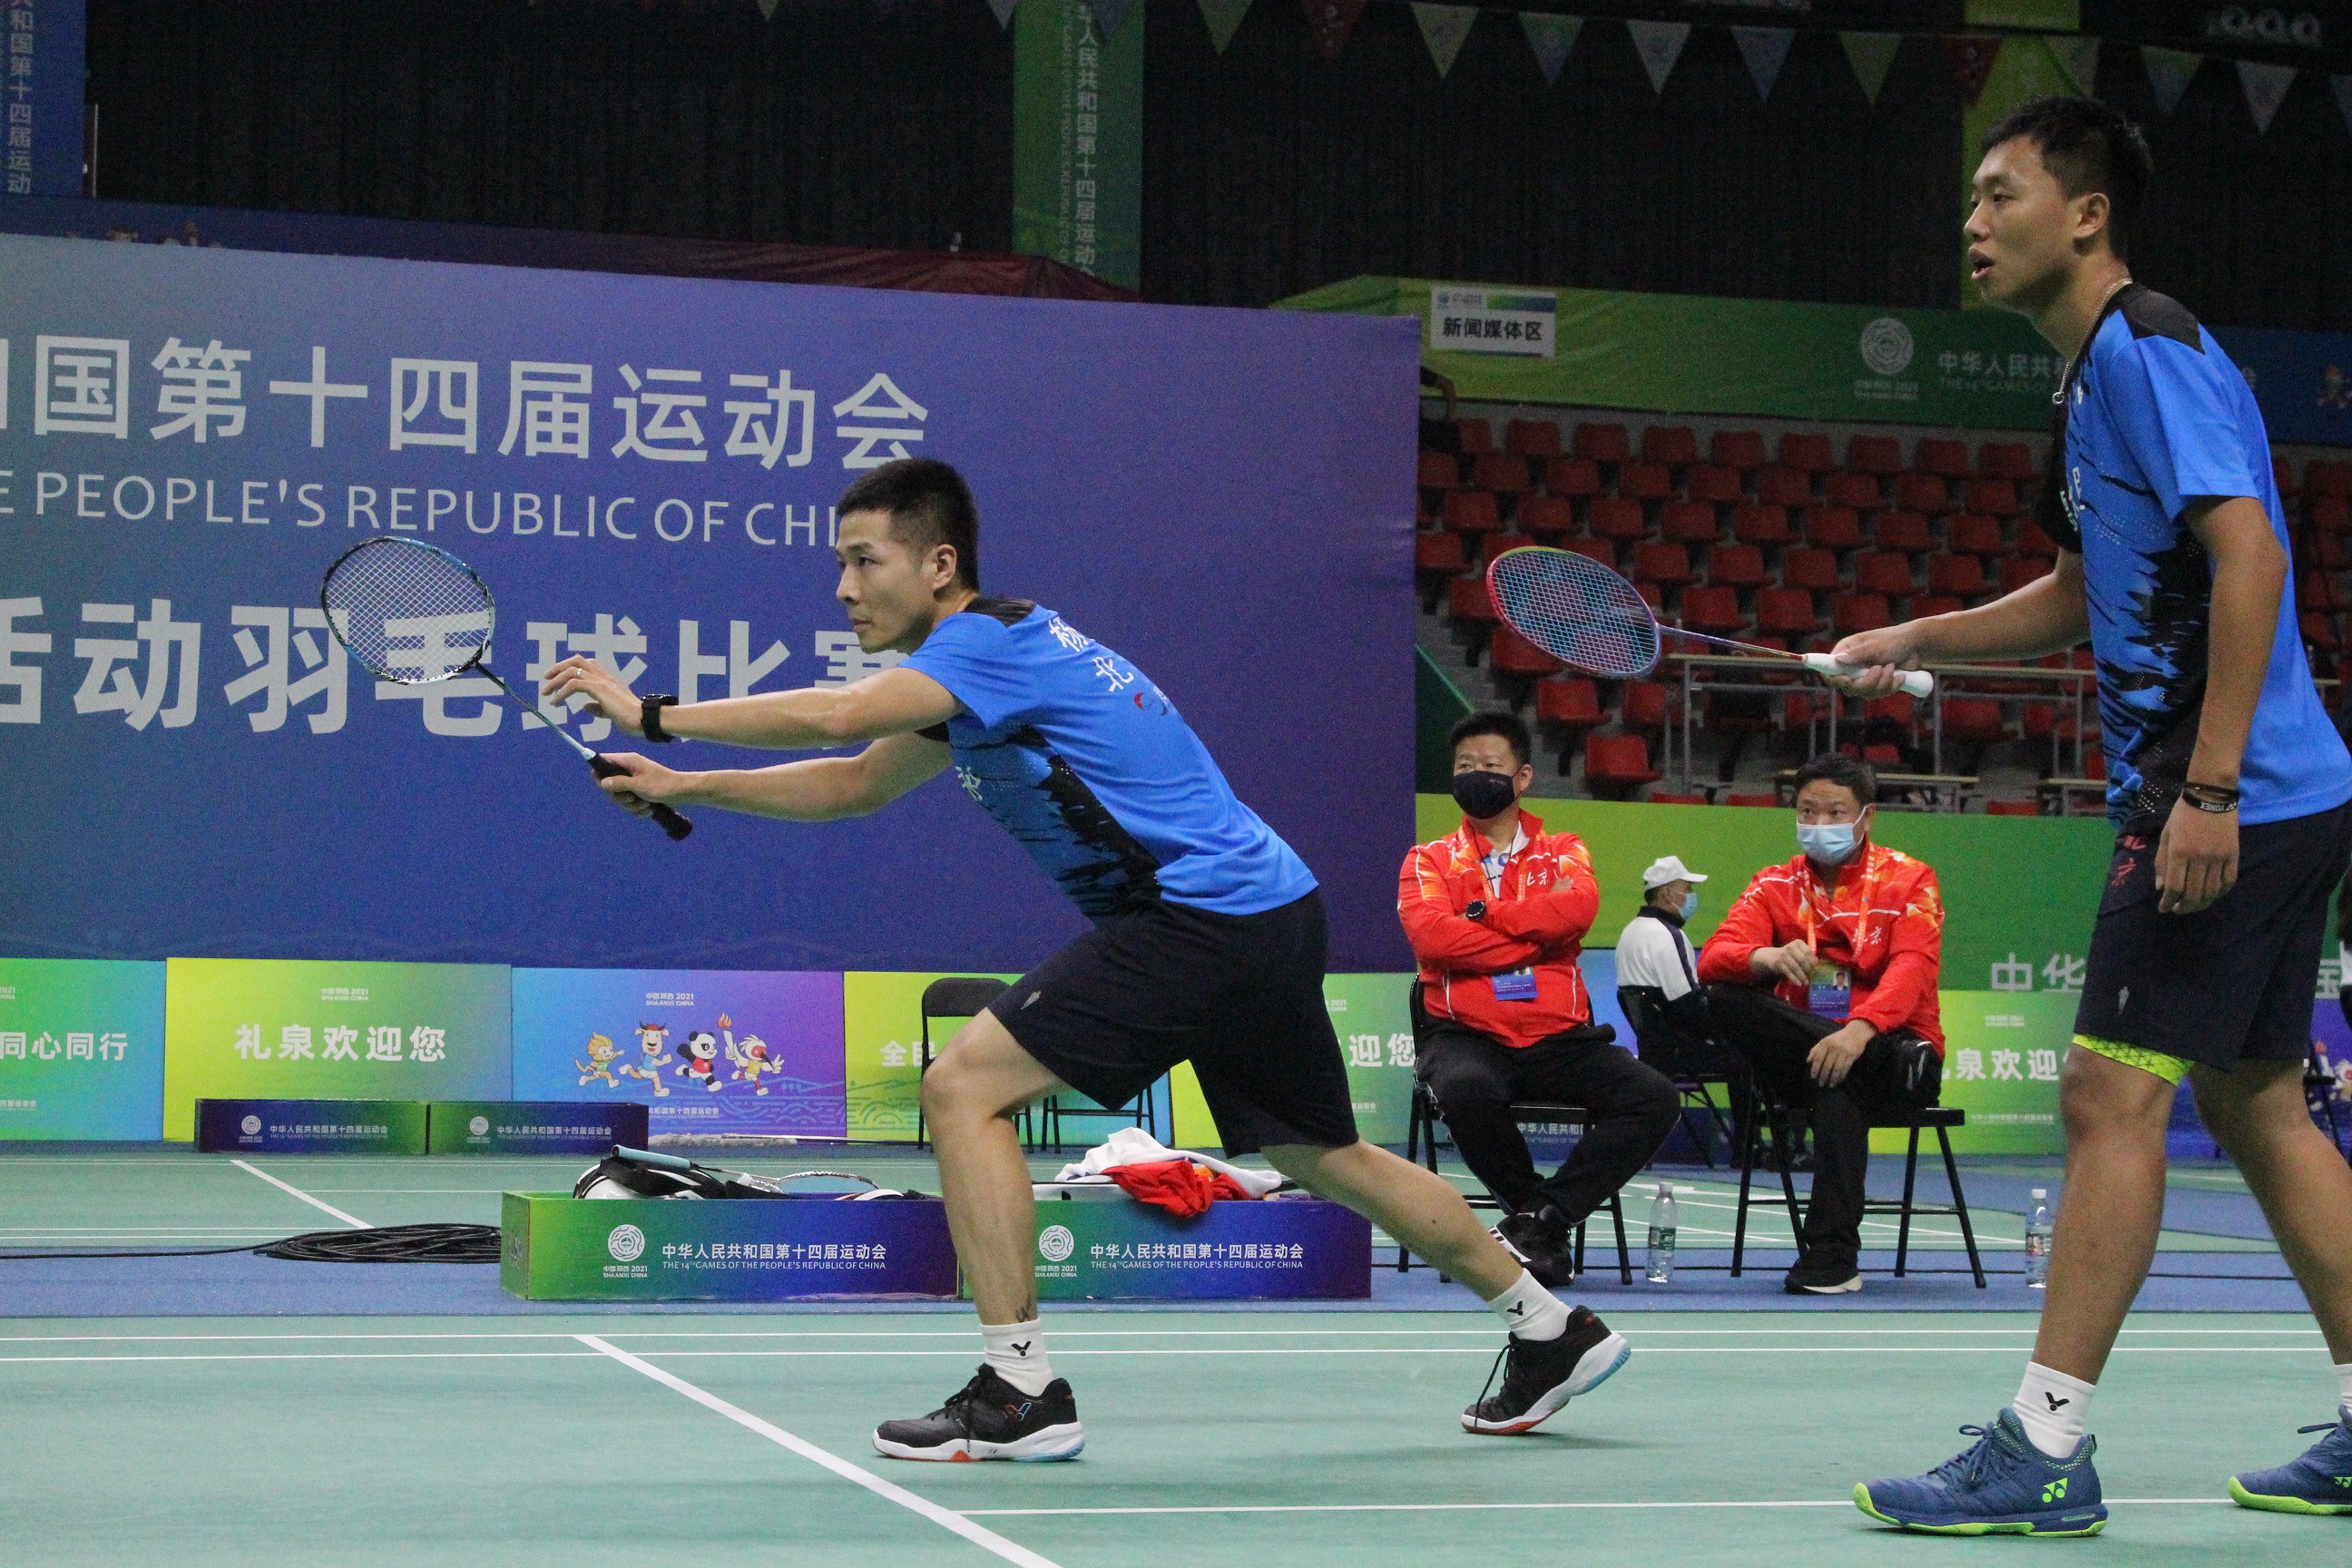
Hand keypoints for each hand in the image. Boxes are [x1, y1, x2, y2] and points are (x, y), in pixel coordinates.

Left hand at [541, 655, 641, 735]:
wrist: (643, 719)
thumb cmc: (632, 718)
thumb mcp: (610, 711)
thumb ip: (597, 706)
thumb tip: (585, 706)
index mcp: (608, 678)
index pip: (586, 663)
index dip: (569, 668)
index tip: (557, 679)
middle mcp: (604, 675)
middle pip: (576, 660)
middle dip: (558, 667)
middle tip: (546, 678)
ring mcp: (601, 680)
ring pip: (571, 671)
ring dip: (555, 680)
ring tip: (546, 693)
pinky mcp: (599, 688)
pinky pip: (573, 684)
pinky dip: (560, 692)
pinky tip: (555, 703)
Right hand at [588, 751, 685, 816]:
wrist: (682, 793)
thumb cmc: (662, 785)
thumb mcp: (639, 785)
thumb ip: (620, 783)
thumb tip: (602, 782)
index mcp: (628, 761)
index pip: (604, 761)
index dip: (599, 774)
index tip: (605, 787)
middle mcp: (628, 770)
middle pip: (609, 785)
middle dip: (621, 797)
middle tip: (632, 798)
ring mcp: (633, 782)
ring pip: (620, 797)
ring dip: (632, 805)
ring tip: (645, 804)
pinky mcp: (639, 792)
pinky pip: (630, 804)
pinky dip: (638, 809)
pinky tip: (649, 809)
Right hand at [1751, 940, 1813, 987]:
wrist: (1770, 956)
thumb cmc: (1789, 955)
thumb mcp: (1798, 952)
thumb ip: (1807, 956)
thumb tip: (1817, 962)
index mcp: (1798, 943)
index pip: (1808, 952)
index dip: (1813, 961)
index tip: (1816, 969)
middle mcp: (1790, 947)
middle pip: (1802, 960)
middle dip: (1808, 970)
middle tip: (1811, 976)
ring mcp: (1783, 955)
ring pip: (1795, 967)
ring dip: (1802, 976)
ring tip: (1806, 983)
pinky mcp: (1778, 963)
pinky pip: (1788, 972)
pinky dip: (1794, 979)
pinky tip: (1798, 984)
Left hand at [1807, 1020, 1874, 1087]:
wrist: (1855, 1033)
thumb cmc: (1838, 1038)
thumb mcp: (1825, 1041)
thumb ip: (1815, 1050)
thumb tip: (1808, 1061)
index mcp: (1825, 1043)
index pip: (1818, 1058)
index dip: (1815, 1069)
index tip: (1813, 1077)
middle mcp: (1834, 1047)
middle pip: (1827, 1065)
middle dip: (1823, 1076)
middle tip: (1821, 1084)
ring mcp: (1843, 1051)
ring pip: (1836, 1068)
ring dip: (1833, 1078)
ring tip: (1830, 1085)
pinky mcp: (1851, 1055)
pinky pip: (1845, 1068)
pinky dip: (1841, 1076)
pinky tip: (1839, 1081)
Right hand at [1821, 624, 1925, 697]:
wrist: (1917, 648)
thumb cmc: (1894, 640)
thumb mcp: (1876, 646)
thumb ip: (1857, 654)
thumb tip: (1838, 659)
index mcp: (1846, 651)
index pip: (1828, 670)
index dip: (1835, 679)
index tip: (1848, 680)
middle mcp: (1851, 666)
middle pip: (1848, 687)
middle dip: (1866, 682)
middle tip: (1879, 669)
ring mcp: (1863, 676)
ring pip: (1864, 693)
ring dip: (1882, 683)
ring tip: (1892, 667)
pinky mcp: (1876, 685)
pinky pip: (1877, 695)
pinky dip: (1891, 687)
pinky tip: (1900, 676)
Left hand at [2156, 794, 2238, 913]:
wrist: (2211, 795)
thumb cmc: (2183, 814)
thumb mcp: (2166, 835)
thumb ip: (2162, 862)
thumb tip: (2161, 888)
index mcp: (2179, 852)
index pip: (2174, 887)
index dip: (2168, 902)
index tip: (2164, 909)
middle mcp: (2199, 857)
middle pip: (2194, 894)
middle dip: (2184, 907)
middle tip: (2178, 909)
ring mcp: (2219, 857)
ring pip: (2212, 891)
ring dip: (2202, 903)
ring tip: (2193, 905)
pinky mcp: (2233, 854)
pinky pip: (2229, 880)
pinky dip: (2221, 892)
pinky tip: (2213, 894)